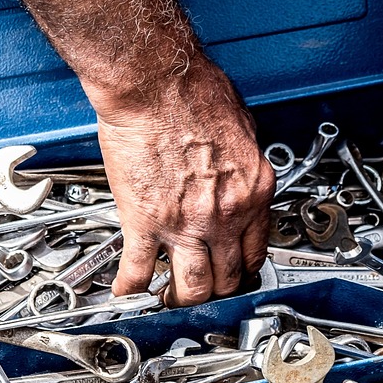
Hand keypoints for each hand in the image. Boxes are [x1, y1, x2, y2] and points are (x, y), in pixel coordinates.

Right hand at [92, 61, 275, 306]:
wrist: (155, 82)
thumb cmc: (192, 91)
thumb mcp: (242, 126)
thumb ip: (241, 161)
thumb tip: (236, 169)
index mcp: (251, 189)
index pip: (256, 249)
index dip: (245, 270)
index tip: (235, 275)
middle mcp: (223, 212)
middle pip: (227, 275)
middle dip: (217, 291)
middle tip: (205, 295)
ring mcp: (183, 221)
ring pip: (192, 284)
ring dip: (180, 298)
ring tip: (169, 300)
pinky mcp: (144, 219)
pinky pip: (139, 267)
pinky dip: (132, 285)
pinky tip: (127, 290)